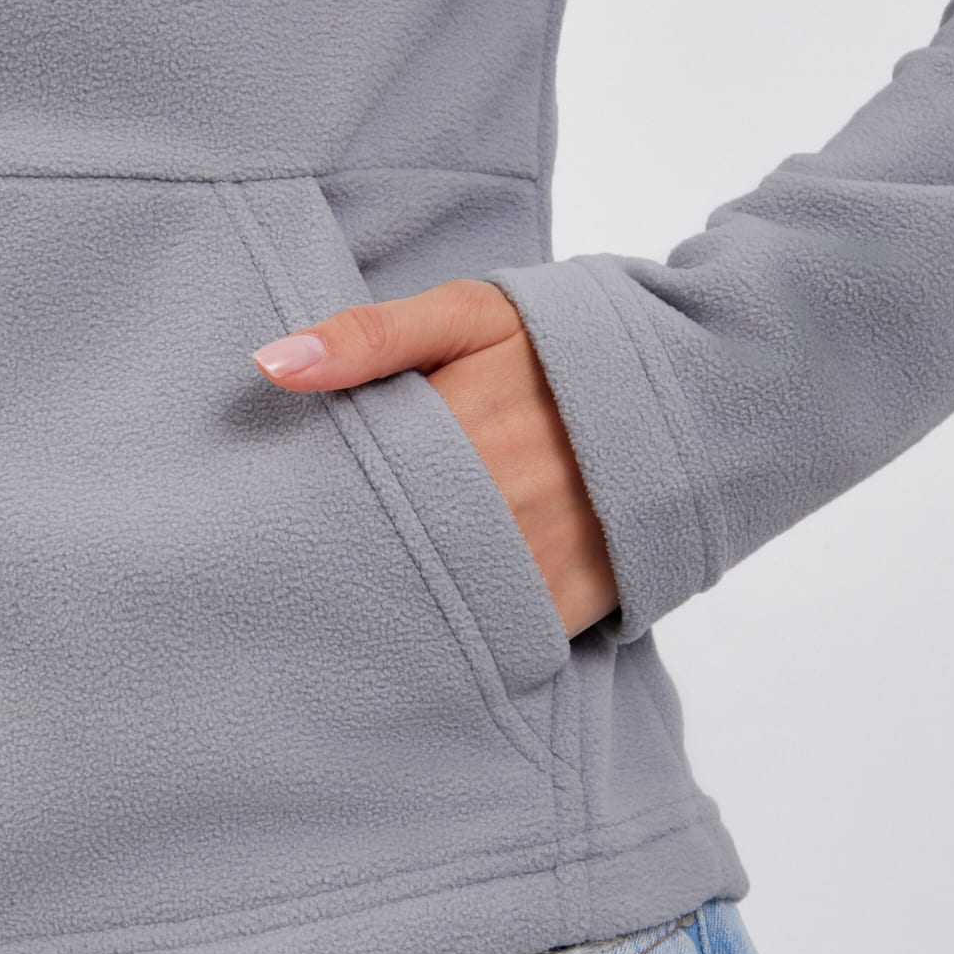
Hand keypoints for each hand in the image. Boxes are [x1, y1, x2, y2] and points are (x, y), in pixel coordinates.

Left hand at [251, 279, 619, 639]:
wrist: (685, 391)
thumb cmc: (560, 344)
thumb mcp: (469, 314)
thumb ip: (369, 336)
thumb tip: (269, 365)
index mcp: (448, 433)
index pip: (342, 484)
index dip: (302, 499)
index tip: (268, 507)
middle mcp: (484, 508)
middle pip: (373, 553)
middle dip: (334, 556)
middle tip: (290, 563)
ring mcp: (525, 563)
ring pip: (421, 606)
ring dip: (384, 601)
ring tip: (353, 591)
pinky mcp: (562, 606)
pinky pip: (485, 639)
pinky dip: (450, 634)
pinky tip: (420, 620)